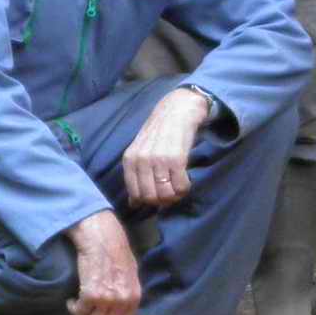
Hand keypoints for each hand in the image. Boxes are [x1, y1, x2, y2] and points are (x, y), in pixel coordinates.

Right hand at [65, 210, 143, 314]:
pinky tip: (72, 300)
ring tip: (78, 305)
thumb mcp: (130, 273)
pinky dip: (73, 308)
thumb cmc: (115, 250)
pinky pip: (79, 312)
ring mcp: (107, 300)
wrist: (102, 238)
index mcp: (134, 297)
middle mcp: (122, 301)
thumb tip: (120, 306)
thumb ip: (127, 292)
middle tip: (85, 312)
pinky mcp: (90, 296)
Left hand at [120, 87, 212, 210]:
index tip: (157, 197)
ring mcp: (159, 160)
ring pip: (165, 194)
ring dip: (174, 197)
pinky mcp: (177, 159)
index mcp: (129, 160)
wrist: (176, 111)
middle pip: (151, 197)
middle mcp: (142, 160)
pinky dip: (184, 189)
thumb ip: (135, 175)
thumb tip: (133, 204)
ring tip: (178, 189)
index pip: (135, 194)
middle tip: (170, 195)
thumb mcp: (140, 152)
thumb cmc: (158, 133)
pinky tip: (186, 182)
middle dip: (162, 201)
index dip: (147, 202)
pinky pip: (180, 186)